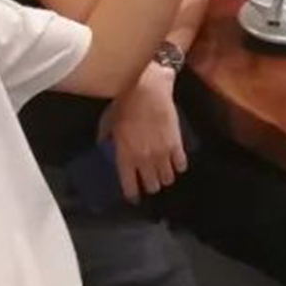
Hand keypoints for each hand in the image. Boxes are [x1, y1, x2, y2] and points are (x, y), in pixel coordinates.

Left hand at [99, 65, 187, 200]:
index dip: (133, 194)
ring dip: (165, 177)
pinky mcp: (176, 143)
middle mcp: (144, 159)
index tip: (134, 195)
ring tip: (163, 173)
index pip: (130, 187)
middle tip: (149, 181)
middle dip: (150, 185)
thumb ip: (107, 138)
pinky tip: (176, 163)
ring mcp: (162, 153)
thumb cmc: (124, 103)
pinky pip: (181, 164)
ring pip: (168, 178)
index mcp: (125, 156)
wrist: (146, 89)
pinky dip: (178, 166)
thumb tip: (104, 144)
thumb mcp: (107, 123)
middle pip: (152, 185)